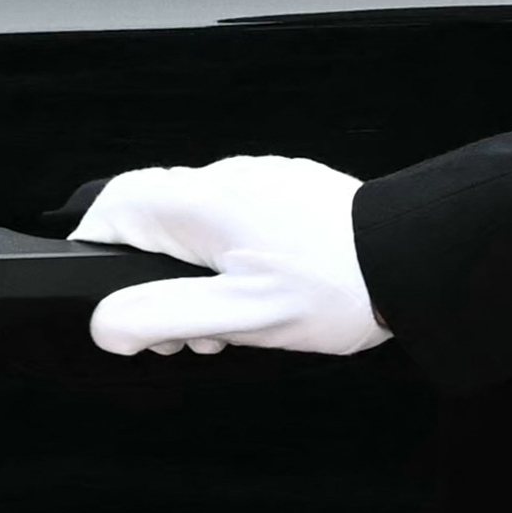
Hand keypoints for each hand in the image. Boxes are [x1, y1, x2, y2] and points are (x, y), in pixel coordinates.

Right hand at [76, 156, 390, 356]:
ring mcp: (259, 180)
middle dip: (155, 281)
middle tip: (185, 333)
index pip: (114, 206)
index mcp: (202, 203)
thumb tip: (106, 324)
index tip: (112, 298)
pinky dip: (233, 261)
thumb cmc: (335, 287)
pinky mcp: (288, 190)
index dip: (97, 251)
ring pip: (197, 225)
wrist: (413, 259)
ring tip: (230, 326)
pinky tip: (264, 297)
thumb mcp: (239, 316)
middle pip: (154, 221)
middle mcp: (225, 179)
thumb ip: (163, 317)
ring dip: (197, 278)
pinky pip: (237, 221)